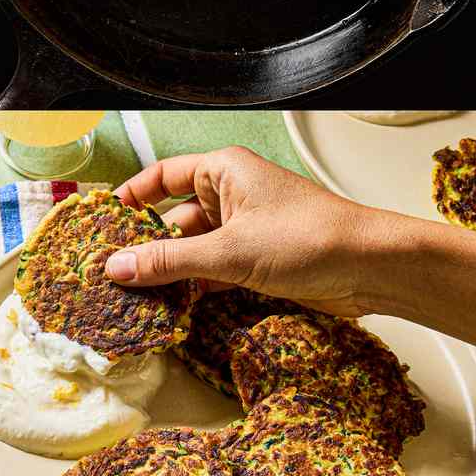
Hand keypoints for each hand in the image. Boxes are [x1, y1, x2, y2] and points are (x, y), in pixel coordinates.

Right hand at [103, 146, 378, 316]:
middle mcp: (232, 194)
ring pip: (192, 248)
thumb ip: (169, 261)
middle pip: (173, 218)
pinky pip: (212, 270)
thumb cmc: (313, 238)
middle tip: (113, 272)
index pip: (160, 177)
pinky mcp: (257, 260)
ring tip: (135, 295)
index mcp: (223, 170)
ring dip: (169, 271)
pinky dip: (193, 286)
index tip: (102, 225)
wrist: (372, 269)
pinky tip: (173, 305)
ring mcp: (245, 229)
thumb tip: (119, 268)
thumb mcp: (228, 251)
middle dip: (146, 245)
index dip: (129, 199)